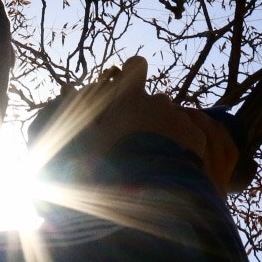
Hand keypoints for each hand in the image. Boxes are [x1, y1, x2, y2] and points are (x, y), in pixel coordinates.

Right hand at [77, 57, 238, 196]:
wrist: (146, 196)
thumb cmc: (106, 166)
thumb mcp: (81, 140)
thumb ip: (74, 113)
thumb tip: (64, 89)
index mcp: (129, 98)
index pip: (136, 65)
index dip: (133, 73)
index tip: (129, 90)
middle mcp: (157, 101)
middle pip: (156, 99)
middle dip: (149, 114)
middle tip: (136, 142)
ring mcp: (179, 118)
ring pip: (173, 118)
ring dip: (166, 131)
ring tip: (154, 160)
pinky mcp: (196, 136)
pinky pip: (189, 133)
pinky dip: (182, 145)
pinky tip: (170, 165)